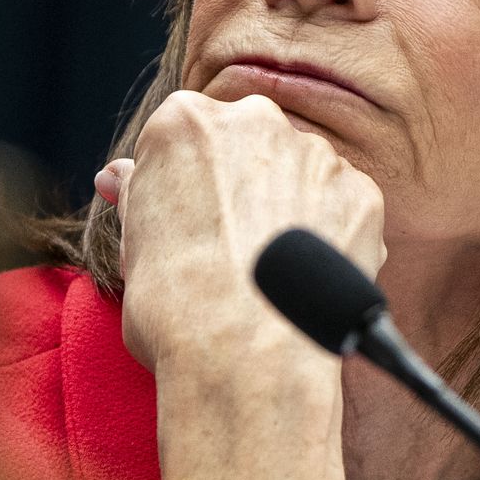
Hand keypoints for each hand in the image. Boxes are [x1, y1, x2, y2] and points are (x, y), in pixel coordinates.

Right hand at [97, 90, 386, 378]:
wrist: (243, 358)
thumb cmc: (173, 309)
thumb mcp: (133, 245)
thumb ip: (137, 196)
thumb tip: (119, 177)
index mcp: (184, 123)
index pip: (185, 139)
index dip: (185, 185)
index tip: (189, 222)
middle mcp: (253, 121)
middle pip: (247, 145)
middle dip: (241, 186)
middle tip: (231, 246)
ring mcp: (314, 154)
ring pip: (301, 173)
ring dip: (290, 208)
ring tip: (272, 272)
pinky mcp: (360, 191)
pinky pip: (343, 207)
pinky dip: (330, 236)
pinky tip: (307, 279)